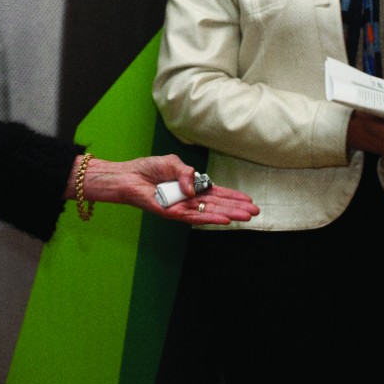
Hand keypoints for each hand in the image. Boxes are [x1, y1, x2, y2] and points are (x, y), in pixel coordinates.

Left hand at [68, 154, 258, 224]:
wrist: (128, 176)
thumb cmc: (149, 169)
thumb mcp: (173, 164)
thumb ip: (187, 174)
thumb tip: (195, 190)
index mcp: (192, 187)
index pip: (216, 193)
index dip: (233, 197)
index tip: (249, 201)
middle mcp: (189, 199)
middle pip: (217, 205)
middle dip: (236, 208)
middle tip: (255, 212)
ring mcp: (182, 207)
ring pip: (210, 213)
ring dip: (229, 214)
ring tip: (246, 217)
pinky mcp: (172, 213)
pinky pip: (193, 217)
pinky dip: (209, 218)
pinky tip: (224, 220)